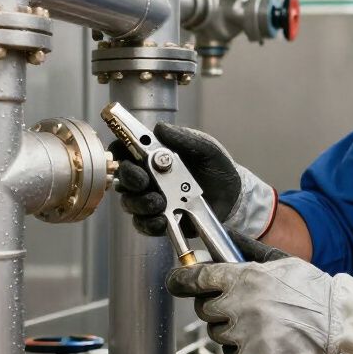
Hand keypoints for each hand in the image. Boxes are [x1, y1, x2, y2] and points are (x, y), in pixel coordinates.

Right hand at [111, 123, 276, 237]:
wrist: (232, 197)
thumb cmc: (216, 168)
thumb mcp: (205, 148)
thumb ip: (184, 138)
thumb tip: (160, 128)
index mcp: (154, 156)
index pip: (125, 150)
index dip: (119, 150)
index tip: (125, 153)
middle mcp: (147, 178)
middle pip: (123, 178)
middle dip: (130, 178)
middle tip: (144, 181)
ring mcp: (151, 200)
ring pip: (130, 202)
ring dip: (141, 202)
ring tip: (159, 202)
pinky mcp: (158, 221)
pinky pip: (143, 225)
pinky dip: (150, 223)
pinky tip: (162, 219)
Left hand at [166, 230, 352, 353]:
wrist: (334, 318)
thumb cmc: (311, 288)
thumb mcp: (277, 259)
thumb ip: (246, 249)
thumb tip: (224, 236)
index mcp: (242, 277)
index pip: (196, 278)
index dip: (181, 280)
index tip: (175, 281)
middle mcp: (238, 305)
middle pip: (205, 310)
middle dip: (216, 307)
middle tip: (238, 306)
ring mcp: (243, 333)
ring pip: (219, 334)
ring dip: (231, 330)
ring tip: (258, 324)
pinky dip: (246, 351)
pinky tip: (264, 339)